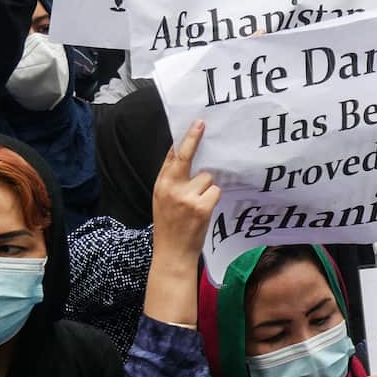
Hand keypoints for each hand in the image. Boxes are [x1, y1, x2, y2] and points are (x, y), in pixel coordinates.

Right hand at [151, 121, 219, 265]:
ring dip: (208, 188)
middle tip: (202, 123)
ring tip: (199, 204)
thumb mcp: (163, 200)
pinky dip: (214, 198)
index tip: (194, 123)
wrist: (172, 252)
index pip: (172, 156)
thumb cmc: (171, 226)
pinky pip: (216, 191)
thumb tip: (188, 161)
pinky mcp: (201, 206)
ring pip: (208, 178)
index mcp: (161, 184)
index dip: (183, 139)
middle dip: (194, 139)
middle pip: (187, 157)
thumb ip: (173, 181)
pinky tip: (205, 211)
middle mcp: (171, 188)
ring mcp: (186, 196)